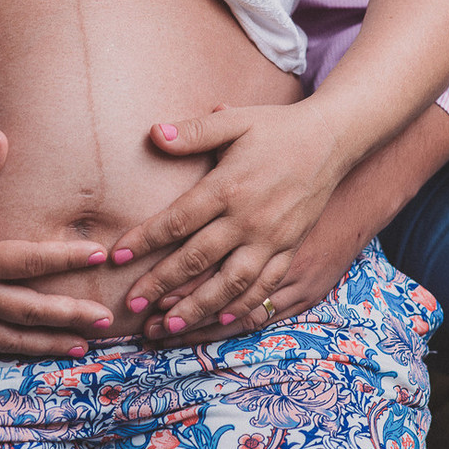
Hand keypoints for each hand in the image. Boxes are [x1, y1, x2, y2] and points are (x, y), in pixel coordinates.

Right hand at [0, 130, 113, 356]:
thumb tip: (0, 136)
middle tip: (105, 317)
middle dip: (68, 315)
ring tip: (83, 345)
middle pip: (27, 310)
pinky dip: (19, 350)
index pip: (26, 261)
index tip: (98, 254)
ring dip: (49, 342)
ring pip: (11, 337)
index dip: (64, 258)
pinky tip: (41, 350)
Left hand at [114, 100, 345, 335]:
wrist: (331, 139)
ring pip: (230, 283)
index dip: (145, 239)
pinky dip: (242, 307)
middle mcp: (248, 218)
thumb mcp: (235, 122)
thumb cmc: (276, 128)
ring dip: (197, 307)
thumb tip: (154, 134)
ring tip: (168, 326)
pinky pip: (264, 285)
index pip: (178, 220)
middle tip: (131, 304)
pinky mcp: (290, 248)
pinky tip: (222, 322)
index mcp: (228, 186)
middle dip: (161, 283)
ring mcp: (272, 238)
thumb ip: (194, 132)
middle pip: (197, 258)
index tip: (117, 255)